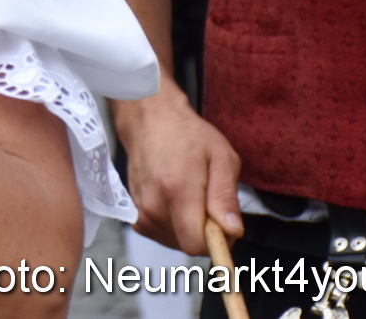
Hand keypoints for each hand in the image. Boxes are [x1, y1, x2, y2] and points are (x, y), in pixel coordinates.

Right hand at [115, 91, 243, 254]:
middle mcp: (153, 205)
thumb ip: (226, 197)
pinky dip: (174, 225)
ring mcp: (140, 209)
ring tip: (191, 196)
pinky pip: (162, 234)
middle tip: (208, 201)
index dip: (217, 241)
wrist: (149, 120)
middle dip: (205, 232)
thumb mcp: (222, 158)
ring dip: (189, 228)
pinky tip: (177, 201)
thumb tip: (232, 231)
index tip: (223, 221)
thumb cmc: (188, 135)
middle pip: (187, 245)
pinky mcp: (134, 212)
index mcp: (177, 190)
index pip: (196, 244)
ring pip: (175, 241)